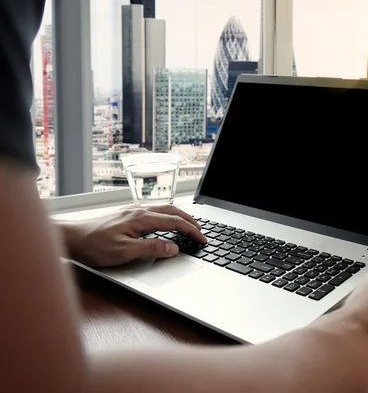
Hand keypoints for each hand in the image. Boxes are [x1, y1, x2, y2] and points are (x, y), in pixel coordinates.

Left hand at [59, 205, 206, 266]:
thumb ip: (151, 248)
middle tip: (201, 231)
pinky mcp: (126, 215)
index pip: (174, 222)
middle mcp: (138, 211)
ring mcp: (132, 211)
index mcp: (141, 218)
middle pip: (172, 211)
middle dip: (189, 220)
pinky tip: (165, 222)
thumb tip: (173, 248)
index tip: (202, 239)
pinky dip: (167, 216)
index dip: (191, 231)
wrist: (71, 238)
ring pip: (163, 210)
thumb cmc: (94, 245)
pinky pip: (154, 212)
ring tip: (188, 225)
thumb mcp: (124, 252)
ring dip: (179, 217)